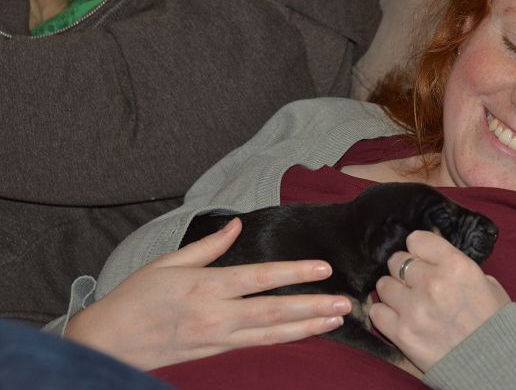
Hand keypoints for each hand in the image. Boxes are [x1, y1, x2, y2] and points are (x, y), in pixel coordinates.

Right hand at [65, 218, 351, 369]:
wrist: (107, 342)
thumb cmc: (134, 298)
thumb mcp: (167, 262)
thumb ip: (208, 246)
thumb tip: (236, 225)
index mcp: (206, 286)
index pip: (260, 278)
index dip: (294, 273)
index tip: (322, 268)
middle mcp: (216, 314)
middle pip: (274, 312)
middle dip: (313, 308)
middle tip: (346, 303)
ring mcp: (217, 337)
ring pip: (271, 334)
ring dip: (307, 327)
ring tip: (335, 318)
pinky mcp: (215, 353)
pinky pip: (256, 346)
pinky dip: (284, 340)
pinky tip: (304, 334)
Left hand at [369, 230, 510, 372]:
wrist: (494, 365)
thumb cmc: (494, 323)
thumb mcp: (484, 282)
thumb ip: (454, 265)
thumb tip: (431, 256)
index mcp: (455, 265)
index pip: (416, 240)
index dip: (418, 250)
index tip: (421, 258)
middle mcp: (432, 283)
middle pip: (396, 260)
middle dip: (404, 270)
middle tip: (414, 282)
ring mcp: (414, 308)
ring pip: (383, 285)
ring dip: (394, 292)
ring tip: (407, 301)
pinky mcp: (402, 333)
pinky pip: (377, 312)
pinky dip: (385, 314)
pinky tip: (399, 317)